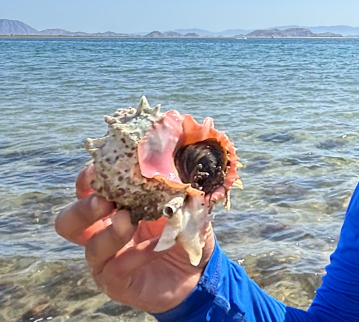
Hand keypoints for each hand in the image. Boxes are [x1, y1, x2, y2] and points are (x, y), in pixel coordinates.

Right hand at [54, 165, 216, 313]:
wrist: (198, 271)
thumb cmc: (183, 232)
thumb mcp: (183, 206)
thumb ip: (175, 188)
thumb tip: (176, 166)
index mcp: (111, 210)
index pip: (86, 192)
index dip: (86, 180)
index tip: (97, 170)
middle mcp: (101, 235)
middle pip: (68, 223)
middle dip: (83, 209)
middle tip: (105, 201)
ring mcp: (106, 262)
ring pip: (93, 248)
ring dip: (112, 233)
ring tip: (129, 220)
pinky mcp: (117, 285)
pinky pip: (119, 269)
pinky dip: (139, 254)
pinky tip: (162, 244)